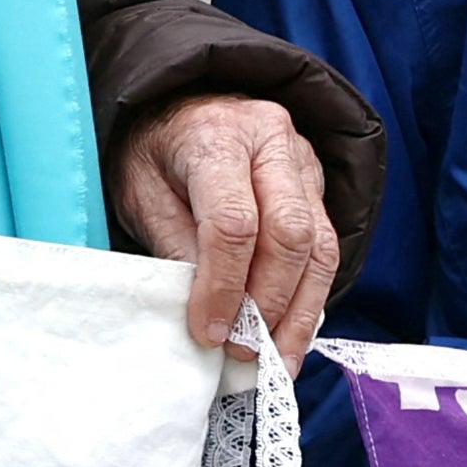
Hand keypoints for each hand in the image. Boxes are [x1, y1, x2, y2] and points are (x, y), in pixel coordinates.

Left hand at [111, 94, 338, 362]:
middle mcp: (272, 141)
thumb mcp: (140, 191)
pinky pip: (326, 250)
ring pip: (320, 247)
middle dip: (270, 302)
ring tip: (276, 360)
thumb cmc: (156, 153)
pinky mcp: (319, 187)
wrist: (186, 107)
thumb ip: (173, 244)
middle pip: (290, 234)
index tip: (209, 332)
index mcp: (217, 135)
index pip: (233, 221)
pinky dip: (310, 299)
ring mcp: (304, 162)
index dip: (224, 286)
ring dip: (300, 313)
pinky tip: (291, 335)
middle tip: (244, 349)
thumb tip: (209, 312)